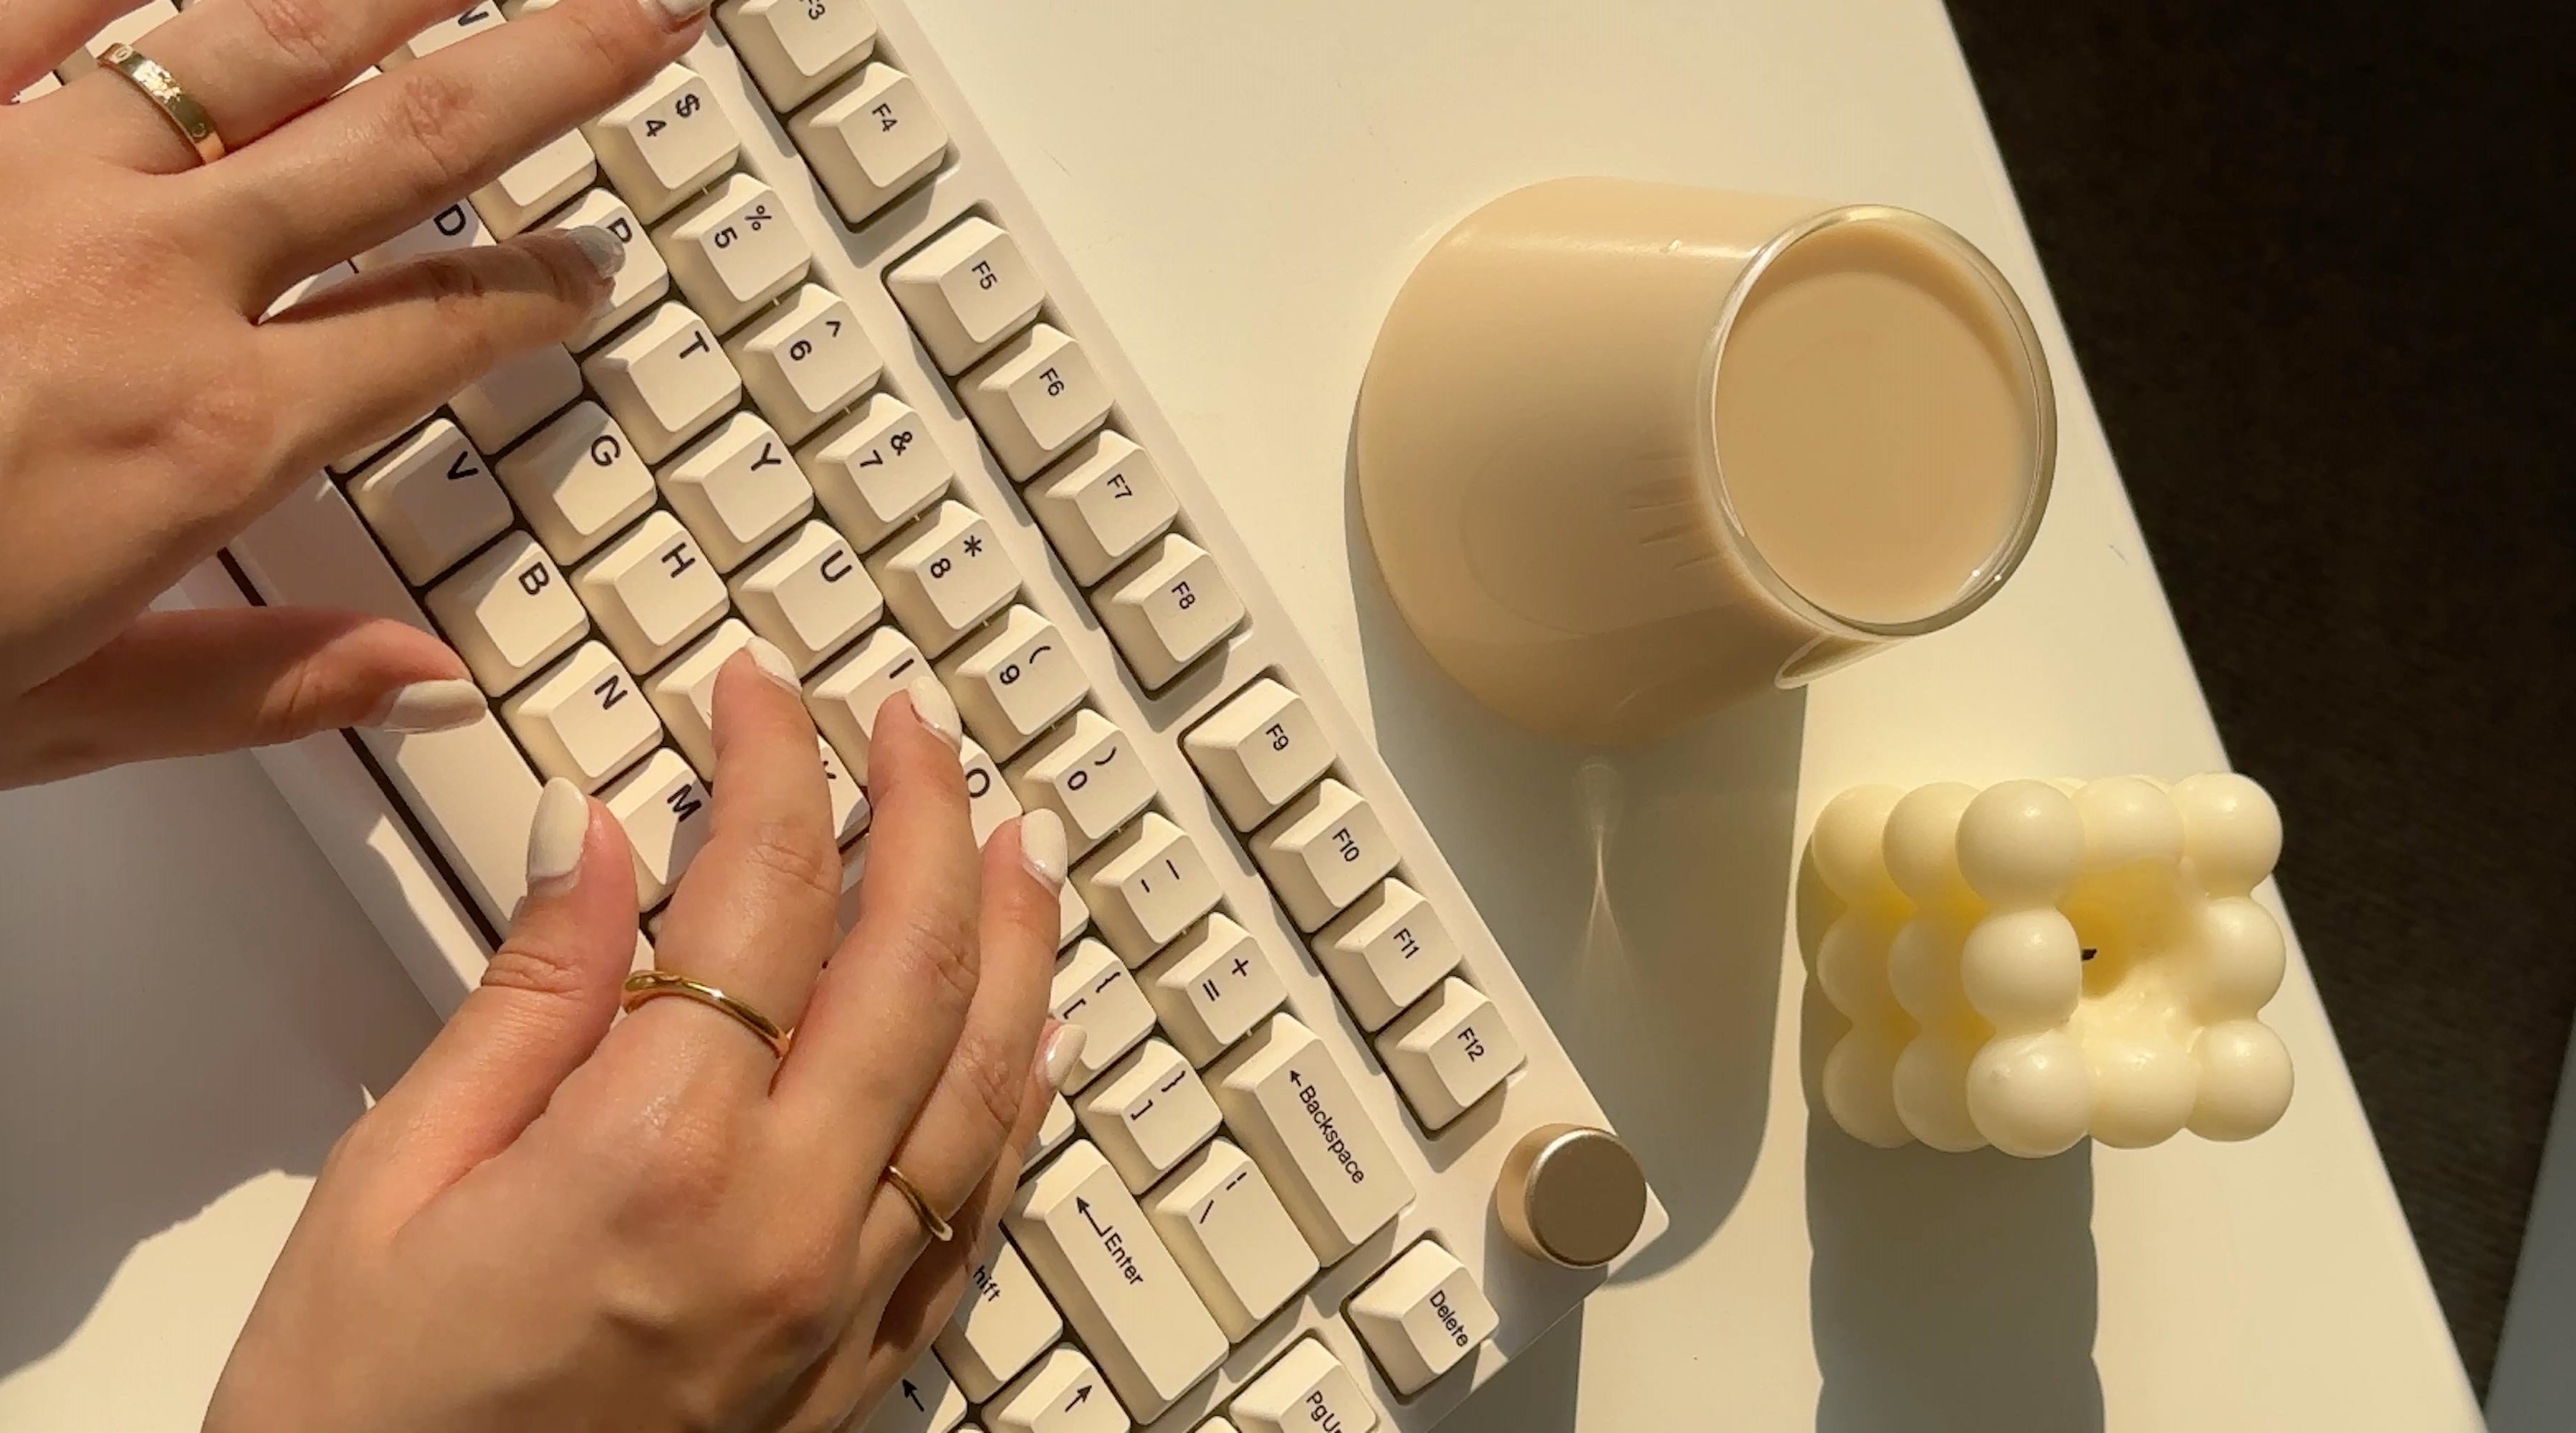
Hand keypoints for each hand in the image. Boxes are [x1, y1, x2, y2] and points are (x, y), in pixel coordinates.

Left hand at [0, 0, 700, 786]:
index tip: (591, 268)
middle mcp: (149, 279)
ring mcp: (31, 170)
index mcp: (207, 436)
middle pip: (412, 144)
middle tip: (658, 10)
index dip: (541, 292)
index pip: (441, 334)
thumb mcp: (52, 720)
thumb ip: (259, 684)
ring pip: (261, 39)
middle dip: (558, 65)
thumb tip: (425, 680)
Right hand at [208, 654, 1082, 1431]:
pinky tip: (1030, 1034)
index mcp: (659, 1159)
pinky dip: (1017, 1098)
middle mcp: (787, 1227)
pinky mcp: (857, 1366)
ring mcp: (842, 1304)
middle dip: (928, 817)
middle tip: (917, 727)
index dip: (776, 764)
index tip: (764, 693)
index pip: (765, 896)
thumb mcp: (392, 1180)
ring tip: (1019, 839)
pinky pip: (979, 1206)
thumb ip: (527, 999)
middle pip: (913, 968)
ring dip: (1014, 941)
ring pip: (984, 1079)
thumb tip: (596, 839)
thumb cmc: (360, 1418)